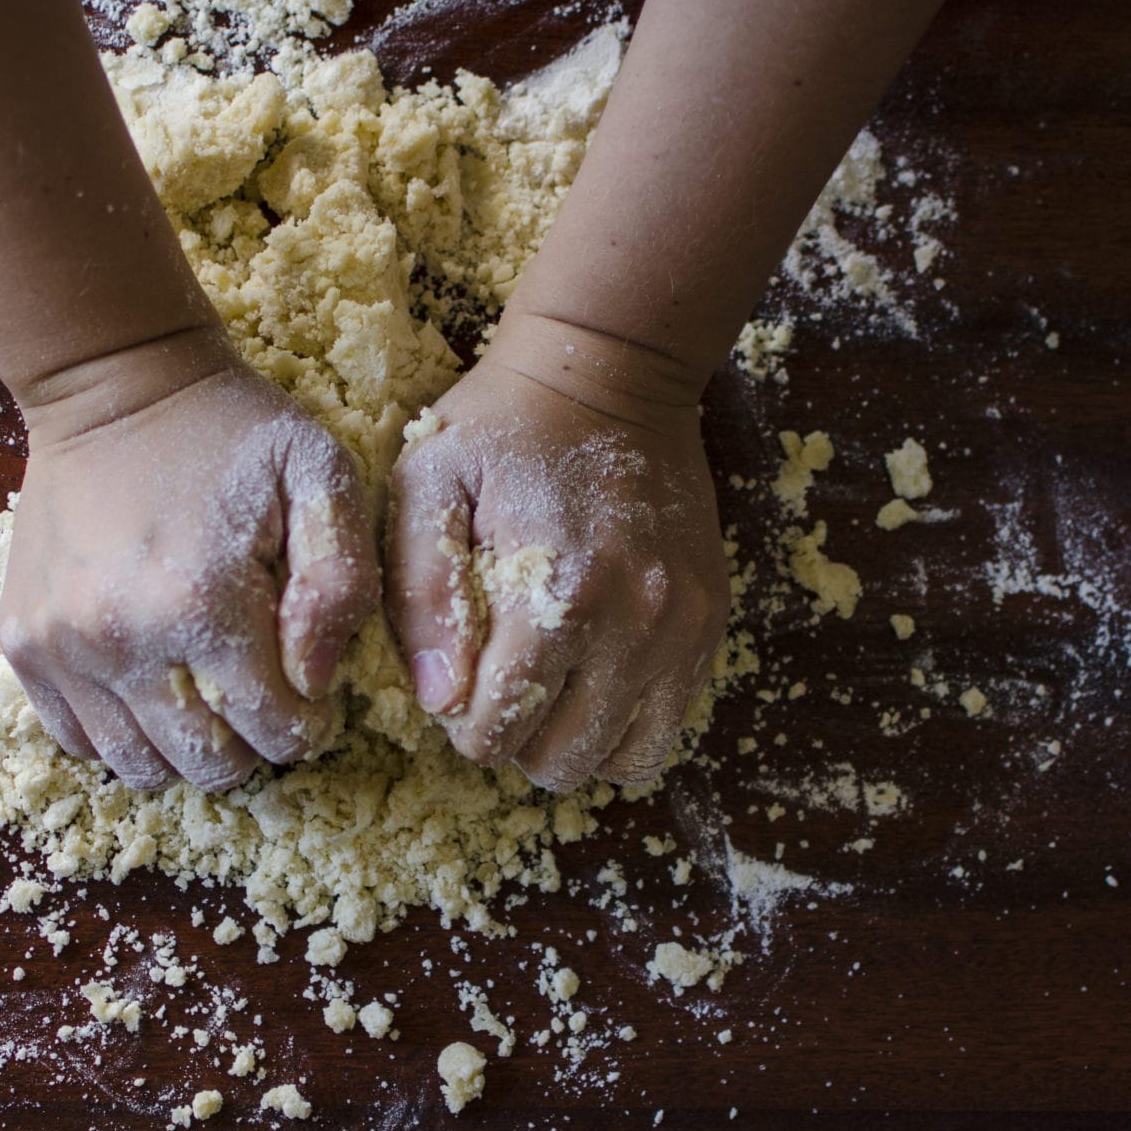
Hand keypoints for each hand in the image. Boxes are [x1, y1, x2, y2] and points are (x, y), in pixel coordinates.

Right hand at [0, 333, 379, 791]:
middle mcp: (120, 639)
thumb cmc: (230, 431)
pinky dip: (122, 735)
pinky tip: (153, 690)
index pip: (275, 730)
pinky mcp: (24, 644)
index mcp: (201, 603)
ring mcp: (61, 647)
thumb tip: (314, 680)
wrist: (114, 383)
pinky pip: (77, 740)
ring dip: (186, 751)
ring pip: (138, 767)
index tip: (311, 692)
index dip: (308, 724)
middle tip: (262, 699)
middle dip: (251, 747)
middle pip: (207, 764)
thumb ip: (341, 582)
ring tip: (208, 699)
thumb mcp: (320, 476)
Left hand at [385, 314, 730, 791]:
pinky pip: (668, 725)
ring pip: (624, 759)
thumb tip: (440, 699)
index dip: (461, 721)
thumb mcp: (429, 484)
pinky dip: (623, 725)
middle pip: (561, 759)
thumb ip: (422, 596)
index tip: (456, 677)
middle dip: (515, 739)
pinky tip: (590, 678)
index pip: (497, 731)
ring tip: (547, 688)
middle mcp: (633, 624)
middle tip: (498, 684)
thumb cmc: (502, 426)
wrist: (612, 370)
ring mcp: (681, 628)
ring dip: (574, 742)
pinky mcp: (708, 622)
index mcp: (558, 595)